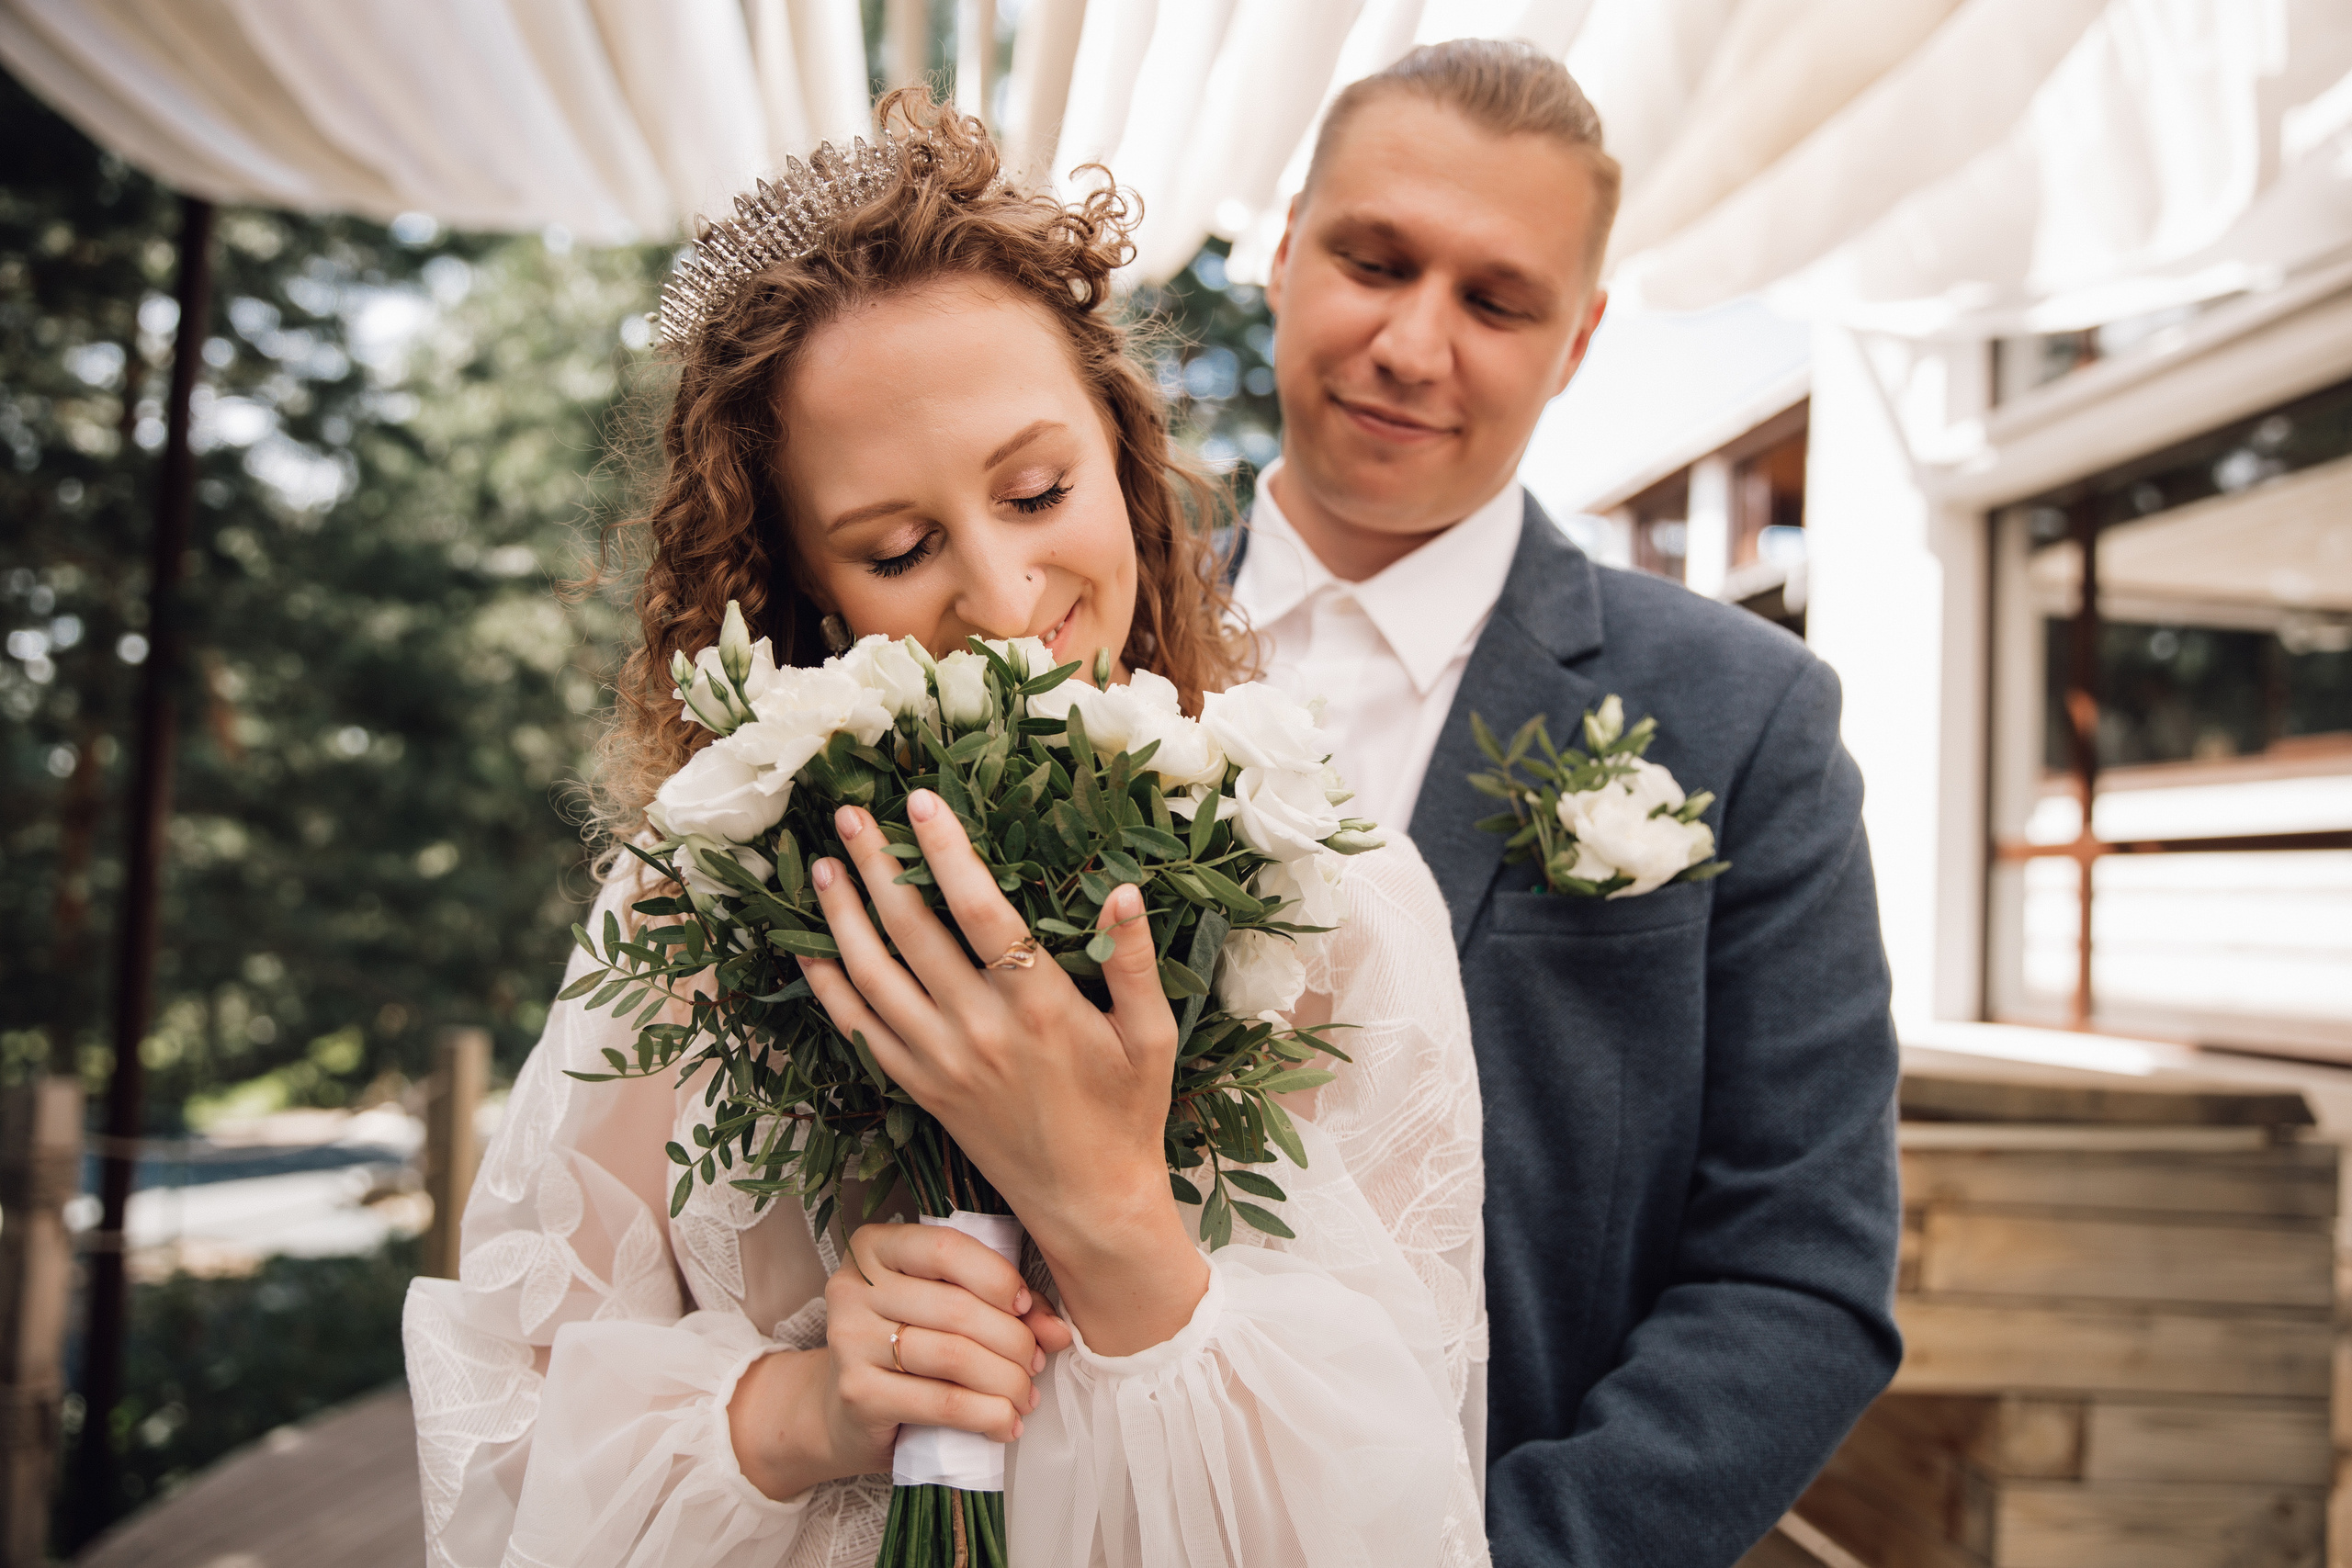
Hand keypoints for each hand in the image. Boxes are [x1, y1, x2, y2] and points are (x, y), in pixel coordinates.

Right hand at [727, 1220, 1072, 1500]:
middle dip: (1013, 1340)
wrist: (843, 1412)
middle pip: (957, 1309)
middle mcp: (853, 1287)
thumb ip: (1000, 1306)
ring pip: (954, 1356)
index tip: (1025, 1306)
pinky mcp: (858, 1393)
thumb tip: (1059, 1330)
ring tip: (1025, 1395)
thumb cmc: (904, 1347)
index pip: (946, 1248)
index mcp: (876, 1247)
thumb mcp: (946, 1311)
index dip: (998, 1278)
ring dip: (1006, 1380)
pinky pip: (941, 1402)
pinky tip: (1005, 1423)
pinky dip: (986, 1415)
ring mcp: (849, 1340)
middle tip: (1036, 1362)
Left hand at [795, 790, 1209, 1353]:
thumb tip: (1122, 891)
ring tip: (822, 866)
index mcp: (1039, 1006)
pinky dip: (830, 988)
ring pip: (873, 976)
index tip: (921, 801)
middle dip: (877, 865)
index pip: (980, 910)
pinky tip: (812, 951)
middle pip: (911, 930)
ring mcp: (941, 1061)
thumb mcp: (1152, 1036)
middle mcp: (979, 1029)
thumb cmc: (1128, 1114)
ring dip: (842, 917)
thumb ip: (1133, 961)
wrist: (1089, 1202)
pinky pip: (861, 1030)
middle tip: (848, 813)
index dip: (947, 851)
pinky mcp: (921, 1088)